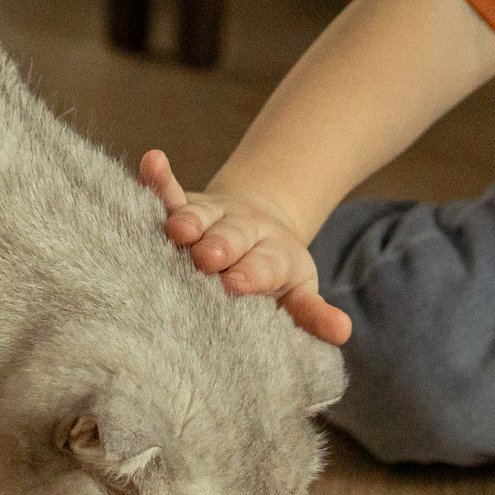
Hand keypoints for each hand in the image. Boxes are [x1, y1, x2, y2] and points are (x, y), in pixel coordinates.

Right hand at [139, 150, 351, 345]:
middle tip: (207, 258)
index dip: (251, 273)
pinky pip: (172, 192)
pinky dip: (160, 179)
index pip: (263, 266)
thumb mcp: (299, 292)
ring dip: (188, 220)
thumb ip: (313, 313)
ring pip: (200, 216)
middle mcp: (242, 233)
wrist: (263, 224)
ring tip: (175, 229)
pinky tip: (151, 161)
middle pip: (231, 238)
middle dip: (219, 246)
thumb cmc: (275, 272)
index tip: (237, 284)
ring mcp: (214, 218)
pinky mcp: (187, 206)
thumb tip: (343, 332)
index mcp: (272, 258)